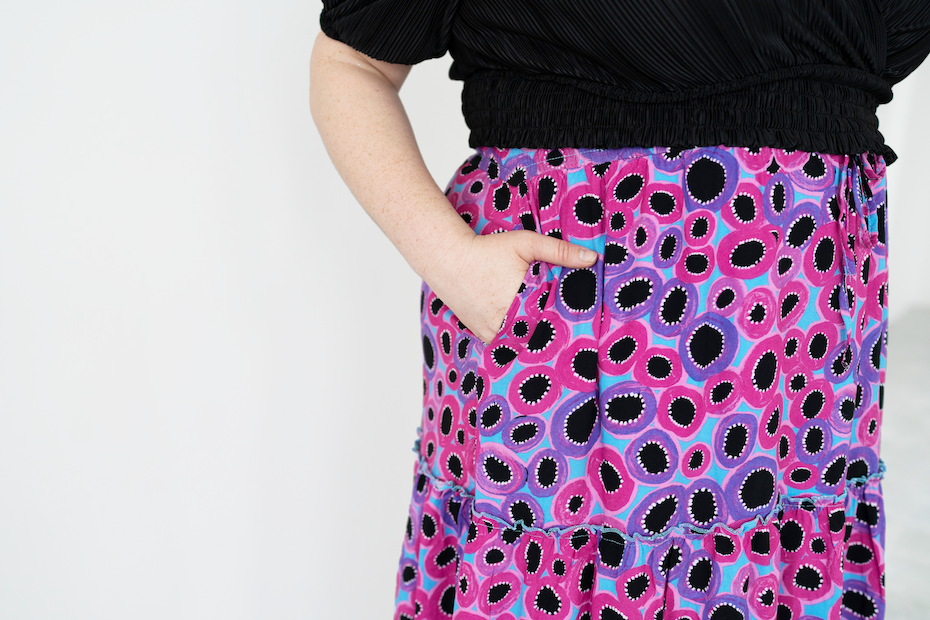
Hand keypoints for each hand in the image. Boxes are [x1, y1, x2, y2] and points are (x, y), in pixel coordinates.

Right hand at [424, 229, 597, 343]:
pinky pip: (507, 343)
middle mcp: (507, 321)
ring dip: (535, 337)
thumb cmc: (489, 249)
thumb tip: (593, 259)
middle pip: (540, 334)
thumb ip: (560, 251)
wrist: (449, 260)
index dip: (569, 321)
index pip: (555, 320)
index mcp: (523, 301)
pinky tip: (527, 332)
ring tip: (550, 333)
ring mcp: (493, 332)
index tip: (583, 324)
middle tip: (572, 335)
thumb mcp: (526, 244)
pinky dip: (517, 338)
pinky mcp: (483, 335)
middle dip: (553, 331)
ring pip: (523, 341)